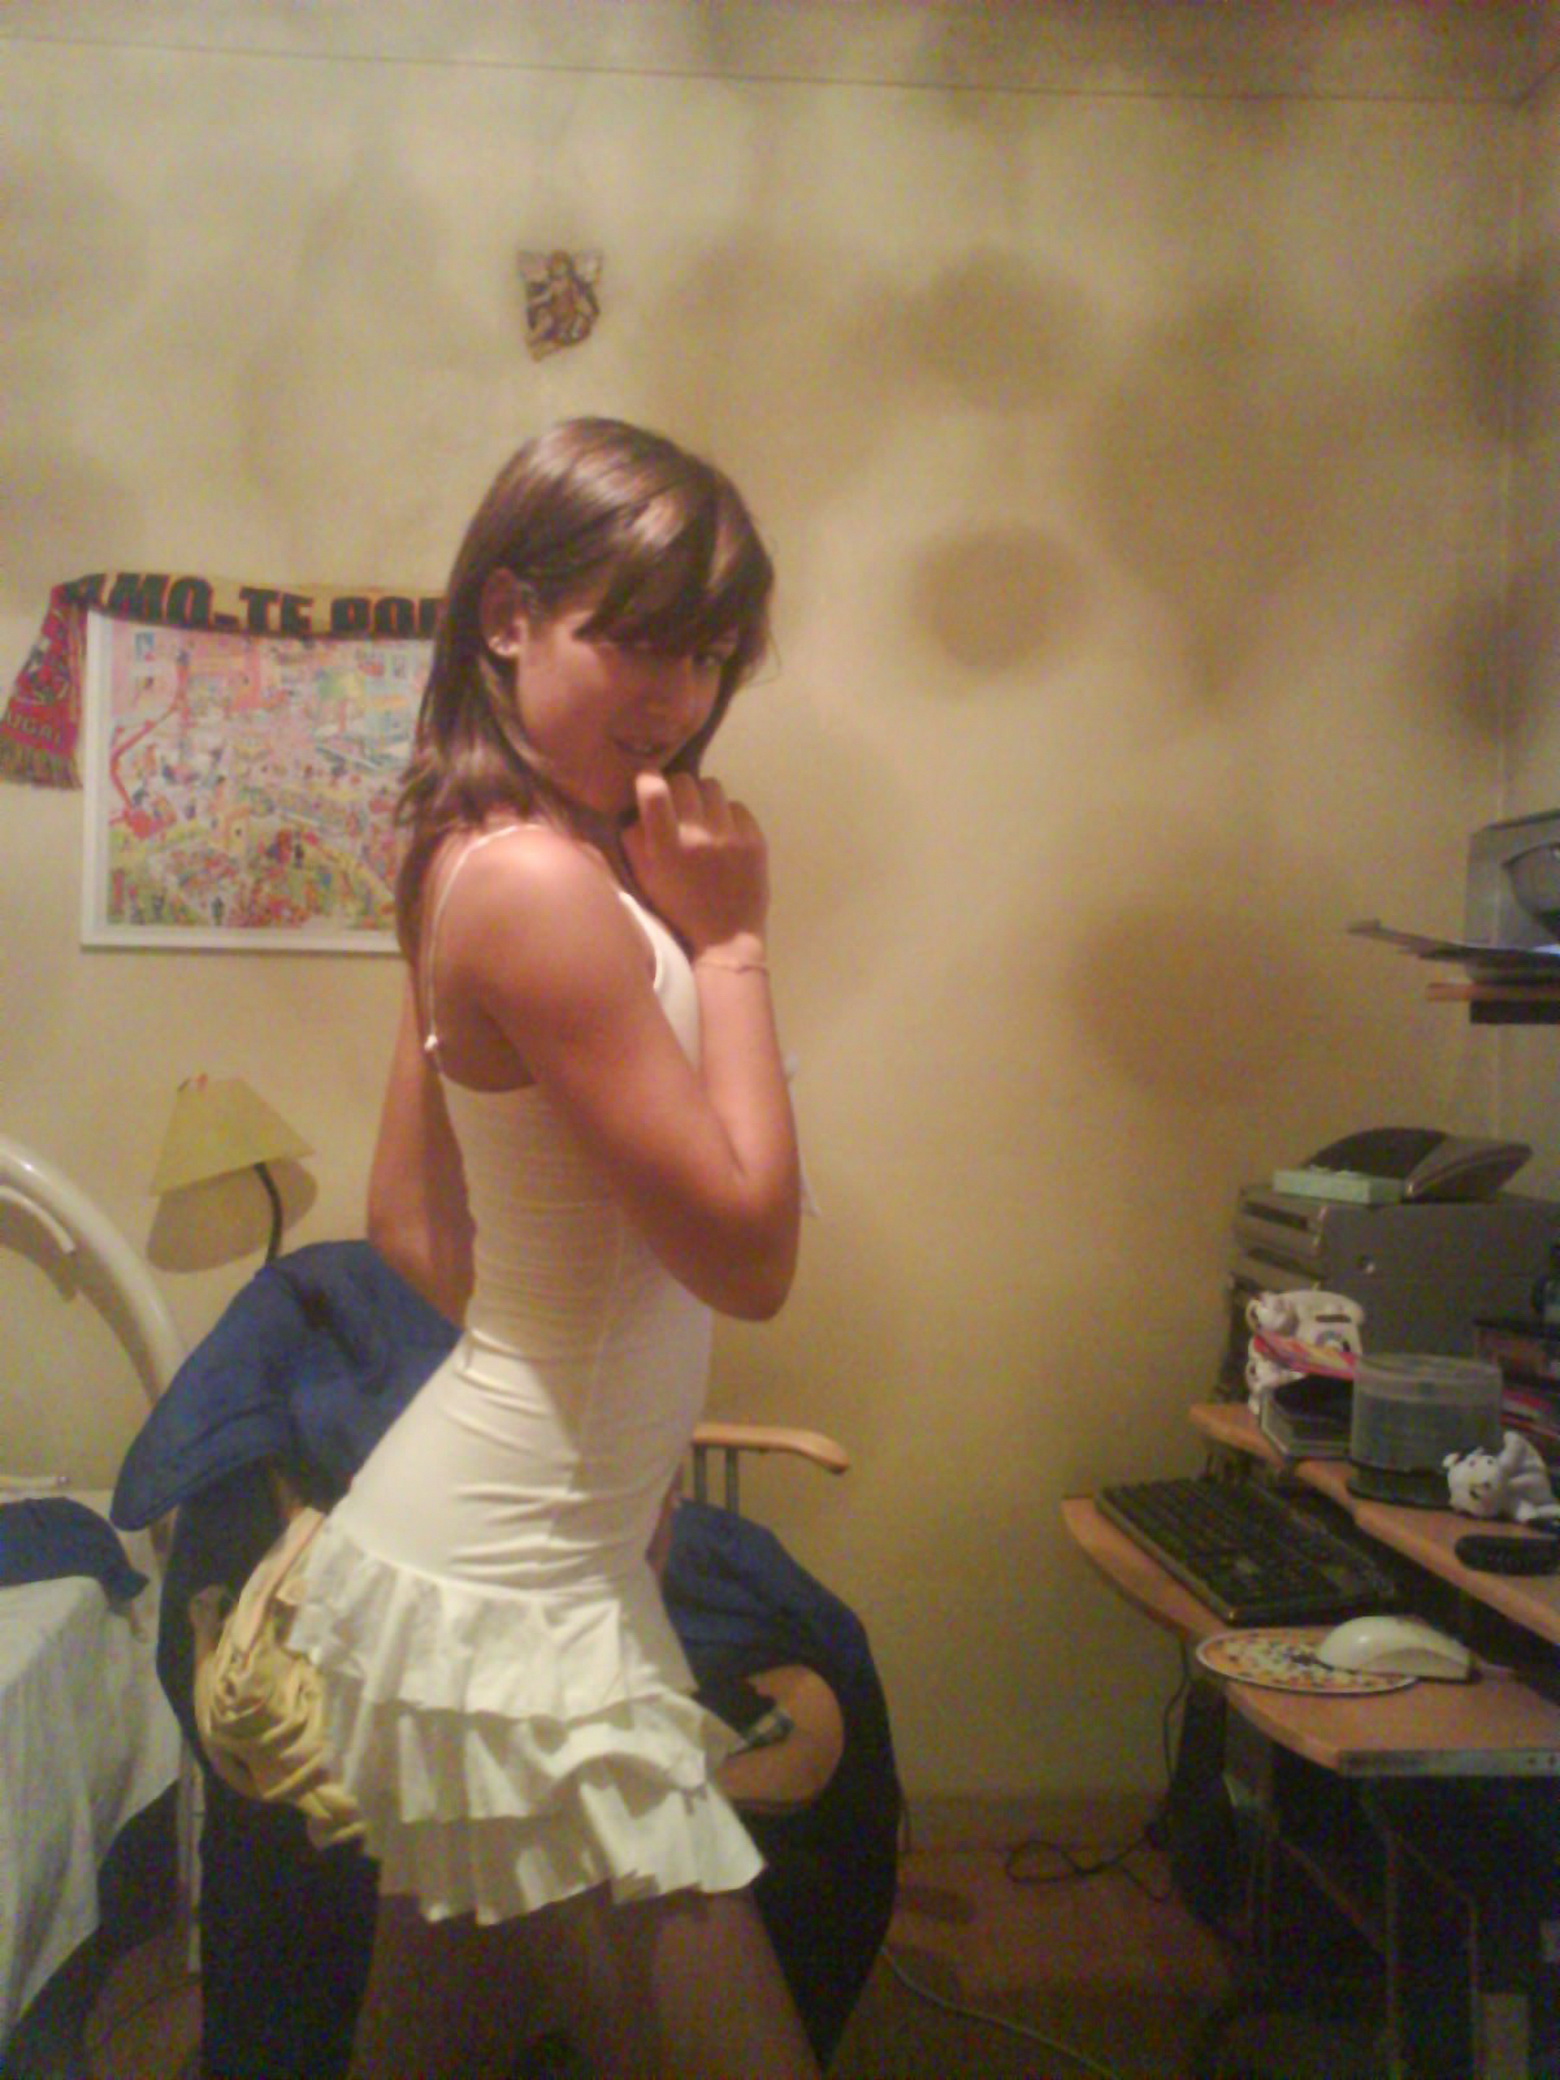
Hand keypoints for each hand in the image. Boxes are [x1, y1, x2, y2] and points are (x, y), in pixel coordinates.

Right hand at [624, 772, 769, 952]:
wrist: (726, 938)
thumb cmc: (678, 908)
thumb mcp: (644, 878)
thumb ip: (635, 838)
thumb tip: (638, 804)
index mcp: (666, 848)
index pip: (654, 790)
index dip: (649, 779)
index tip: (649, 785)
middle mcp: (699, 836)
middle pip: (684, 780)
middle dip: (677, 789)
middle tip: (677, 808)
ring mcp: (731, 837)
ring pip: (713, 787)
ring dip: (703, 799)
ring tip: (702, 820)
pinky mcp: (755, 839)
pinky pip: (737, 806)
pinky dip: (728, 816)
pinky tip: (724, 836)